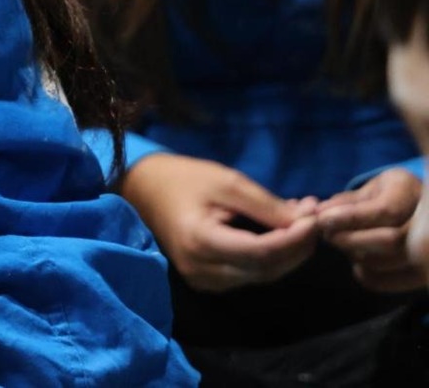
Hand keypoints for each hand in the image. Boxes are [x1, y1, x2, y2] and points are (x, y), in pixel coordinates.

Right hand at [119, 153, 319, 290]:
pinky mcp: (209, 281)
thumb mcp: (225, 181)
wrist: (143, 190)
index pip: (262, 252)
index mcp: (201, 242)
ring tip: (302, 221)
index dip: (295, 238)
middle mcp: (203, 270)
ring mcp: (204, 280)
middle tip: (315, 217)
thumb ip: (266, 205)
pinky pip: (251, 274)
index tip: (317, 217)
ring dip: (289, 252)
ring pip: (263, 275)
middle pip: (267, 269)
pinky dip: (272, 257)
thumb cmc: (183, 179)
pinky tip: (281, 234)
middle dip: (298, 246)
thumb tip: (307, 221)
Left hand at [316, 168, 425, 292]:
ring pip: (392, 261)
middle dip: (351, 240)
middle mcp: (427, 220)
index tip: (322, 218)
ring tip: (341, 245)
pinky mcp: (423, 271)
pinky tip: (357, 266)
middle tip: (327, 235)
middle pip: (392, 240)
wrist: (416, 209)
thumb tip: (319, 212)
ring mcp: (428, 249)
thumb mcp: (369, 189)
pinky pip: (396, 281)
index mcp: (409, 190)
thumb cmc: (386, 195)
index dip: (351, 217)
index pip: (386, 211)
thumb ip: (347, 201)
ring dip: (357, 256)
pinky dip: (370, 276)